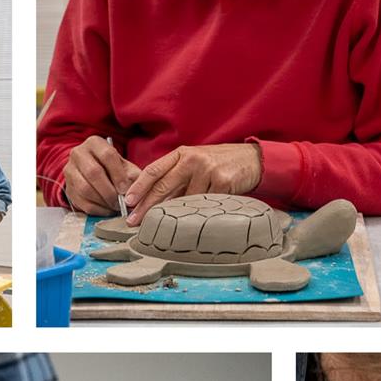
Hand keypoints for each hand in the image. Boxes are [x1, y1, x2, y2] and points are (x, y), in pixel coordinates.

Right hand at [61, 136, 140, 215]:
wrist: (93, 173)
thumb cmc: (112, 168)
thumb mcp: (124, 166)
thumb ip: (132, 175)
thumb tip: (137, 191)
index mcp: (94, 143)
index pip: (107, 155)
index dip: (118, 174)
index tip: (126, 189)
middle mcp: (78, 153)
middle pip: (93, 172)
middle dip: (110, 191)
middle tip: (121, 202)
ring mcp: (70, 171)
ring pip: (85, 189)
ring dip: (103, 201)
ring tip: (115, 207)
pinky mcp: (68, 188)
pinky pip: (82, 202)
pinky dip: (97, 209)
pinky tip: (107, 210)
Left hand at [123, 144, 262, 223]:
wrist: (252, 159)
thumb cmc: (219, 164)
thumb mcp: (195, 163)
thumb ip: (176, 176)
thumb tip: (153, 200)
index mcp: (182, 154)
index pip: (154, 170)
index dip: (139, 186)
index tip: (128, 201)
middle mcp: (192, 160)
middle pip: (163, 186)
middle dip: (146, 206)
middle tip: (133, 222)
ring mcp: (207, 170)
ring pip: (184, 200)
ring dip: (175, 215)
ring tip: (168, 226)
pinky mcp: (222, 182)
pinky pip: (204, 205)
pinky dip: (198, 213)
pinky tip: (196, 219)